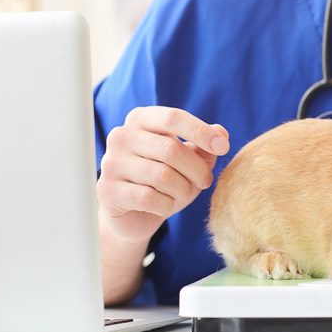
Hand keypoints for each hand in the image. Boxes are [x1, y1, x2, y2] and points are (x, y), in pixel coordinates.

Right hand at [96, 106, 229, 243]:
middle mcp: (121, 136)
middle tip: (206, 181)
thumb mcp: (190, 160)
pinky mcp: (107, 191)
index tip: (224, 147)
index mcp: (141, 119)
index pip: (173, 118)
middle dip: (197, 169)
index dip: (201, 132)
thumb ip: (205, 146)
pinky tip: (165, 205)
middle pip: (171, 149)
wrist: (135, 213)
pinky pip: (149, 198)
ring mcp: (111, 163)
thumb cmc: (166, 179)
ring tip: (184, 193)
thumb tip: (220, 133)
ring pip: (162, 176)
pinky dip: (166, 205)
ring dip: (183, 189)